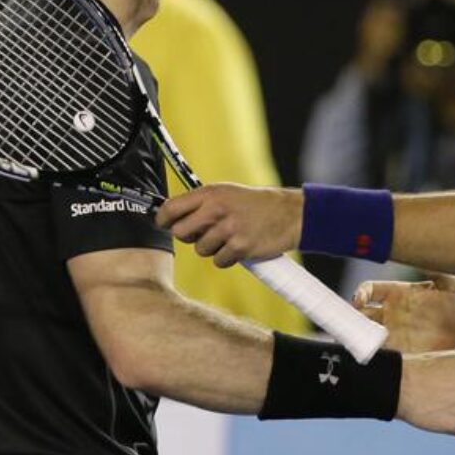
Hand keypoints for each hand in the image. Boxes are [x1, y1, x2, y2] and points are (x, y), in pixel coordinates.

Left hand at [155, 184, 302, 266]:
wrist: (290, 214)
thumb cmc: (256, 204)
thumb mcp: (228, 193)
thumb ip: (202, 203)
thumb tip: (173, 217)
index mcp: (211, 193)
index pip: (171, 208)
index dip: (163, 220)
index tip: (166, 224)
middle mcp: (217, 209)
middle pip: (180, 233)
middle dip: (190, 237)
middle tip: (206, 233)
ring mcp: (229, 228)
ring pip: (200, 250)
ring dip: (213, 248)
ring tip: (230, 237)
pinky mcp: (240, 247)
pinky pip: (218, 262)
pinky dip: (227, 259)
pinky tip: (240, 247)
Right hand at [354, 274, 454, 352]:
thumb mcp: (450, 281)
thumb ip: (435, 267)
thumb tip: (422, 250)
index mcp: (397, 292)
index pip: (370, 289)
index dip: (360, 292)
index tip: (358, 299)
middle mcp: (391, 312)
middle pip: (361, 312)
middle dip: (350, 316)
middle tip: (347, 321)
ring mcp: (395, 332)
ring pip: (366, 332)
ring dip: (357, 335)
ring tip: (354, 339)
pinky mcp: (402, 350)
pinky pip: (381, 352)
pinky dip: (371, 352)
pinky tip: (369, 354)